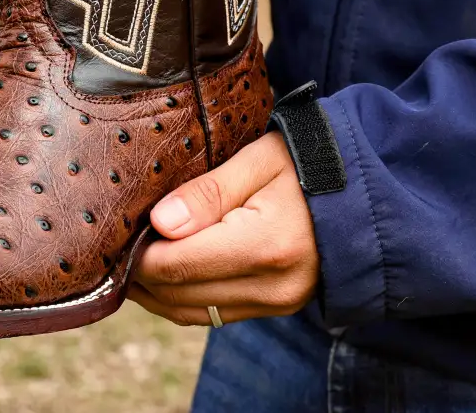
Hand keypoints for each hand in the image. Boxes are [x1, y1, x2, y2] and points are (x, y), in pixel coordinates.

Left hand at [128, 132, 318, 325]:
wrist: (365, 190)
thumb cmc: (307, 162)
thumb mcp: (257, 161)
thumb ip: (207, 192)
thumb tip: (158, 224)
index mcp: (266, 245)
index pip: (178, 264)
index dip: (136, 254)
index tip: (114, 232)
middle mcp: (272, 287)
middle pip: (179, 294)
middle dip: (138, 275)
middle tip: (111, 246)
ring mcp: (277, 304)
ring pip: (191, 312)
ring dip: (155, 292)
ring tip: (127, 260)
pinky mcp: (276, 308)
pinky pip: (213, 314)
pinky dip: (180, 297)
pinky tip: (160, 271)